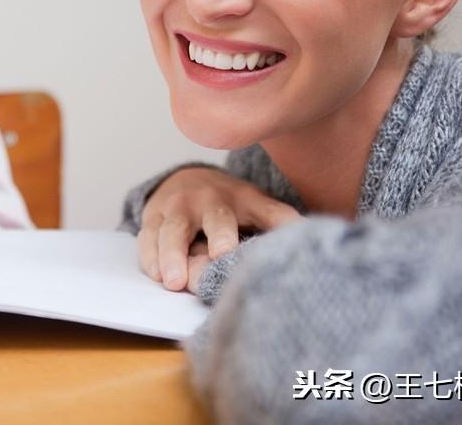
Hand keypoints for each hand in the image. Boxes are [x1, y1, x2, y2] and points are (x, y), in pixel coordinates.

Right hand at [137, 167, 300, 291]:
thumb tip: (312, 235)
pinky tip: (156, 274)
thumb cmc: (228, 205)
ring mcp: (178, 208)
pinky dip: (150, 256)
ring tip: (173, 281)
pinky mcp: (152, 218)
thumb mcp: (258, 207)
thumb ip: (281, 222)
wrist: (186, 181)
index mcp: (242, 200)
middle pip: (215, 219)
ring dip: (172, 255)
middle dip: (218, 236)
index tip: (264, 246)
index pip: (263, 212)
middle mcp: (209, 200)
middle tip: (220, 256)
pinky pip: (148, 237)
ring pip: (174, 230)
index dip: (272, 224)